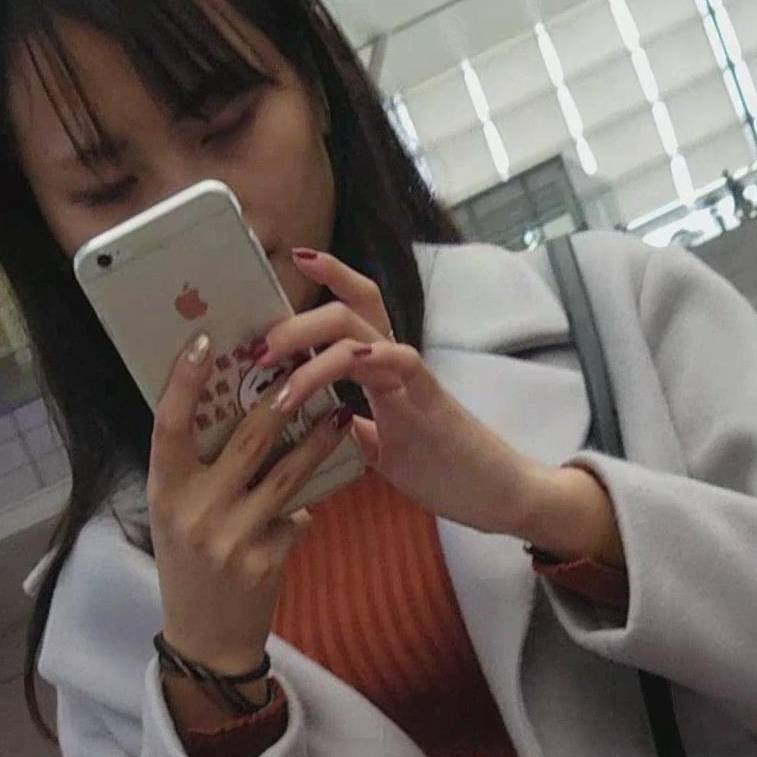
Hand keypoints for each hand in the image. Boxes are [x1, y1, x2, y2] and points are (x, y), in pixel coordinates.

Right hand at [145, 322, 362, 696]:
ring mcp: (231, 538)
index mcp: (164, 492)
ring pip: (286, 474)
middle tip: (305, 366)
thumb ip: (195, 471)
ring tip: (340, 413)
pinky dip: (309, 502)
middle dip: (279, 400)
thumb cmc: (189, 566)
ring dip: (318, 440)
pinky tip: (326, 488)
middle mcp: (194, 512)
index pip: (169, 425)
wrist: (206, 639)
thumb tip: (228, 410)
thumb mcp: (176, 515)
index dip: (183, 381)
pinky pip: (298, 515)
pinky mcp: (266, 561)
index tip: (204, 341)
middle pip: (245, 441)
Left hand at [273, 250, 616, 555]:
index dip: (328, 278)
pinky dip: (372, 357)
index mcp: (385, 372)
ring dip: (311, 345)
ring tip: (275, 370)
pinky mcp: (433, 403)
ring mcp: (414, 380)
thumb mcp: (382, 451)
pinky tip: (348, 359)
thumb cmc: (446, 473)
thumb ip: (355, 430)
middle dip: (296, 322)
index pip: (354, 308)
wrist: (499, 496)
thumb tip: (322, 422)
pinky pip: (402, 364)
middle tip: (257, 348)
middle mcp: (397, 364)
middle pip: (348, 311)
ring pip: (360, 333)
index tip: (292, 260)